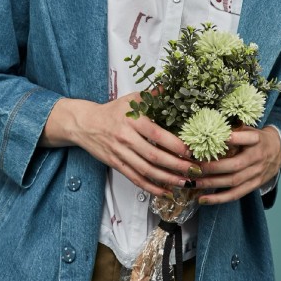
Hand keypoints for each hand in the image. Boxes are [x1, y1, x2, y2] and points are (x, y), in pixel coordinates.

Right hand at [40, 93, 201, 196]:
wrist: (85, 123)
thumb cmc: (112, 111)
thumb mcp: (131, 99)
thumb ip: (152, 96)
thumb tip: (172, 88)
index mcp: (132, 120)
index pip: (157, 135)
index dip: (175, 145)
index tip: (191, 151)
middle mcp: (126, 137)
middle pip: (154, 156)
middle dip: (177, 166)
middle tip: (194, 170)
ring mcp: (120, 152)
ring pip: (146, 170)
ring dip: (167, 179)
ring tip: (184, 183)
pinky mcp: (116, 163)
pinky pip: (135, 178)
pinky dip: (150, 187)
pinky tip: (164, 191)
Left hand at [194, 125, 280, 204]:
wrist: (277, 150)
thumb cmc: (256, 138)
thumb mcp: (249, 128)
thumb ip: (234, 129)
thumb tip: (209, 129)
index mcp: (256, 139)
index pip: (244, 138)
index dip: (230, 139)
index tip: (211, 138)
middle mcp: (257, 157)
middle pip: (235, 165)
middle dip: (213, 167)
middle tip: (194, 167)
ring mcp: (256, 173)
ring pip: (233, 182)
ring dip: (211, 183)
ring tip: (194, 183)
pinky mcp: (254, 185)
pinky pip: (236, 194)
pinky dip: (219, 199)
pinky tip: (203, 199)